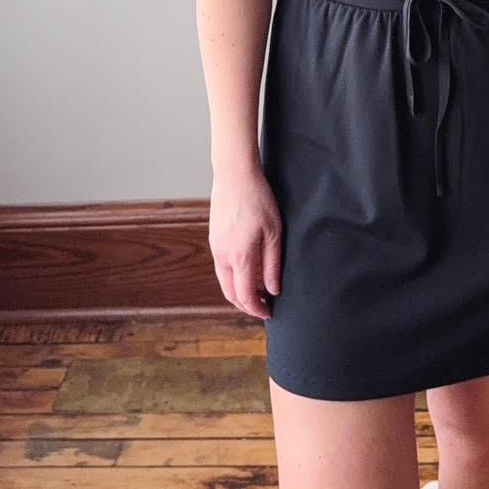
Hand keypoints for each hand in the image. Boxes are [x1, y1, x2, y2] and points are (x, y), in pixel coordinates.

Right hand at [208, 165, 283, 319]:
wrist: (234, 175)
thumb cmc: (258, 199)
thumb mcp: (274, 232)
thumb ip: (273, 264)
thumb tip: (273, 290)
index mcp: (239, 257)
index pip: (245, 296)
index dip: (257, 309)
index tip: (269, 312)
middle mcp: (222, 256)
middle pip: (230, 293)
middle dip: (246, 305)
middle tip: (264, 306)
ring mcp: (215, 248)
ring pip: (223, 281)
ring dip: (238, 292)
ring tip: (258, 291)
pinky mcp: (214, 239)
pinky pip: (221, 267)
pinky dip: (232, 277)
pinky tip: (247, 271)